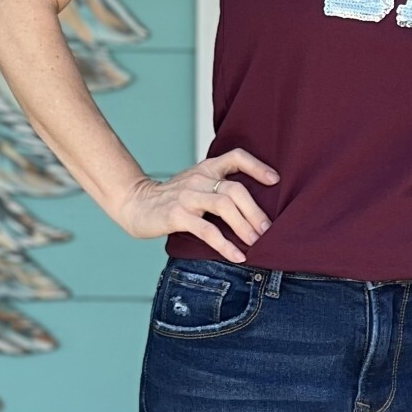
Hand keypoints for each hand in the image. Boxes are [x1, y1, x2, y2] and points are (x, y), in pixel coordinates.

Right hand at [114, 149, 279, 263]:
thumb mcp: (197, 185)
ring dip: (244, 226)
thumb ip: (218, 187)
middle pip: (235, 189)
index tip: (275, 180)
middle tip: (268, 230)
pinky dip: (225, 245)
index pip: (236, 157)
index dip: (257, 166)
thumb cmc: (172, 198)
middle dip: (255, 211)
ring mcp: (187, 196)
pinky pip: (207, 230)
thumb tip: (254, 207)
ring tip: (256, 242)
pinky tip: (237, 255)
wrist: (135, 204)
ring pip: (224, 206)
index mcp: (206, 169)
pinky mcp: (177, 215)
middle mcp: (199, 179)